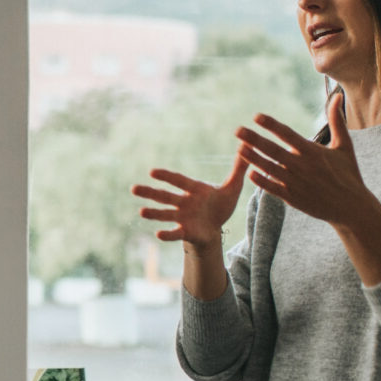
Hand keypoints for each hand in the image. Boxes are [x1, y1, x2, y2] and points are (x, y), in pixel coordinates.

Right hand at [132, 147, 248, 247]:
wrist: (217, 229)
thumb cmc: (220, 206)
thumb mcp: (232, 188)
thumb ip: (238, 168)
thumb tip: (247, 146)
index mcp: (194, 190)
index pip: (179, 181)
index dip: (166, 177)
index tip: (152, 172)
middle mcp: (184, 203)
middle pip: (165, 196)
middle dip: (150, 192)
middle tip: (133, 188)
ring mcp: (183, 218)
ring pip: (166, 214)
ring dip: (154, 213)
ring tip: (141, 211)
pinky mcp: (186, 232)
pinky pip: (175, 233)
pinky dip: (167, 234)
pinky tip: (157, 234)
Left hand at [236, 90, 377, 228]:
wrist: (351, 207)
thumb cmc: (348, 174)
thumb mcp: (345, 146)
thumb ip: (337, 120)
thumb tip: (337, 95)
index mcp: (313, 151)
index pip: (288, 134)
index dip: (272, 125)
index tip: (256, 116)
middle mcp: (302, 166)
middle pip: (273, 150)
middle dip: (254, 140)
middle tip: (237, 130)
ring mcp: (296, 183)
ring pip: (270, 169)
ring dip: (253, 158)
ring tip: (239, 148)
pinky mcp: (294, 198)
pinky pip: (273, 188)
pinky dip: (261, 182)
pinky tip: (249, 173)